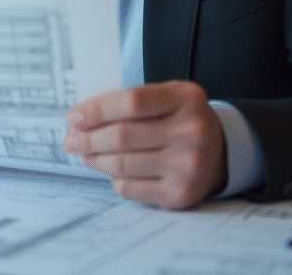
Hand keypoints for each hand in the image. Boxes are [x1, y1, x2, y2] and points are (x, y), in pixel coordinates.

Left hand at [62, 80, 226, 209]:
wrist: (219, 151)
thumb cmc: (181, 119)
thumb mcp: (167, 97)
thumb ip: (132, 101)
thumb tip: (83, 118)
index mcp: (186, 98)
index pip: (132, 102)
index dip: (97, 110)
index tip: (75, 117)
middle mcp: (192, 131)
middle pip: (123, 135)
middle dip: (88, 139)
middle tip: (71, 140)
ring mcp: (188, 165)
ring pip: (123, 164)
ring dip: (95, 159)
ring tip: (85, 154)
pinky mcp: (179, 194)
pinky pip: (130, 188)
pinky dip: (114, 179)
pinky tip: (110, 171)